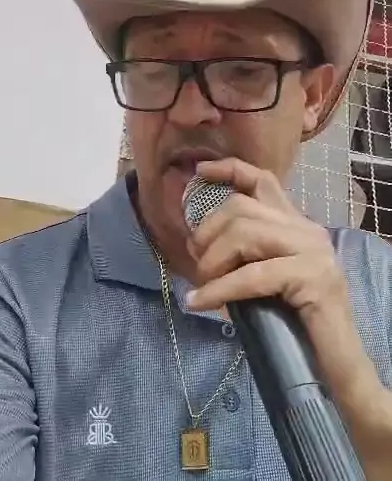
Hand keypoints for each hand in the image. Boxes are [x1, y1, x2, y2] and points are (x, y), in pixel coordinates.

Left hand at [185, 158, 389, 466]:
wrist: (338, 364)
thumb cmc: (297, 324)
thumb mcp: (266, 278)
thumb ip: (246, 255)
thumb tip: (197, 244)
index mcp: (297, 224)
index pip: (263, 180)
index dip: (229, 170)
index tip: (198, 171)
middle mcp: (307, 230)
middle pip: (241, 208)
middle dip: (208, 234)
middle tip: (196, 265)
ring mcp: (313, 252)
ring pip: (244, 234)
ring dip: (212, 261)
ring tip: (203, 286)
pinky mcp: (311, 278)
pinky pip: (251, 275)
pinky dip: (219, 289)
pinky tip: (200, 302)